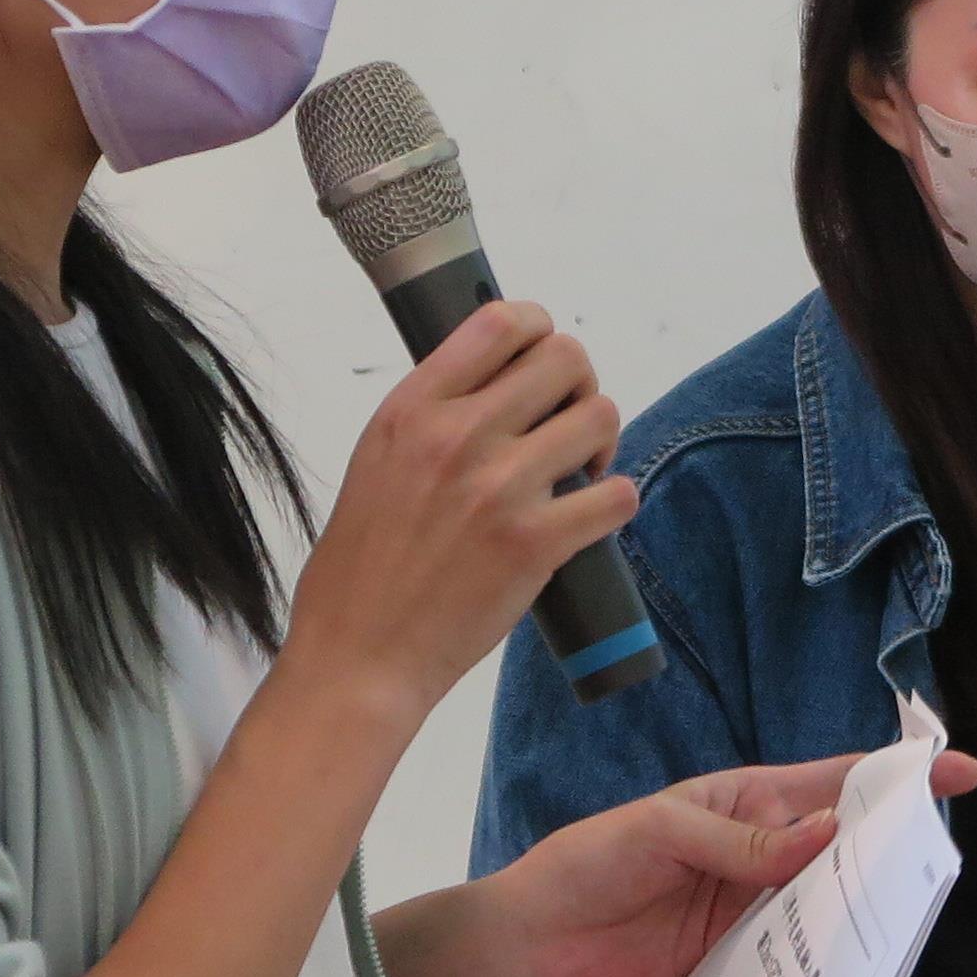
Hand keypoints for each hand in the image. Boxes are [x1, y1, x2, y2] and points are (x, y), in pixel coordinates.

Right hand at [278, 299, 633, 743]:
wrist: (358, 654)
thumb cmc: (360, 568)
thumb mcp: (375, 461)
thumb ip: (430, 417)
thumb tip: (495, 385)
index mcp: (411, 409)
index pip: (501, 322)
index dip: (540, 330)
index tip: (542, 360)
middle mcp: (457, 435)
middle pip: (565, 358)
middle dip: (580, 385)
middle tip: (568, 423)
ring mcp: (499, 488)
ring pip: (600, 416)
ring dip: (602, 440)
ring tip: (581, 471)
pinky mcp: (534, 544)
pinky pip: (617, 495)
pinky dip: (616, 501)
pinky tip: (592, 514)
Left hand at [486, 746, 976, 976]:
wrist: (536, 944)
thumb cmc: (587, 864)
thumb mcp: (659, 831)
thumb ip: (740, 839)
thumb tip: (824, 835)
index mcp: (744, 804)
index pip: (831, 784)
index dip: (893, 776)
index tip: (955, 771)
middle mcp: (759, 857)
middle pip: (842, 851)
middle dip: (893, 852)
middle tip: (940, 865)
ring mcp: (751, 913)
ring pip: (826, 910)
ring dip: (862, 917)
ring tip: (908, 924)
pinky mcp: (737, 966)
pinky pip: (792, 966)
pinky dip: (822, 971)